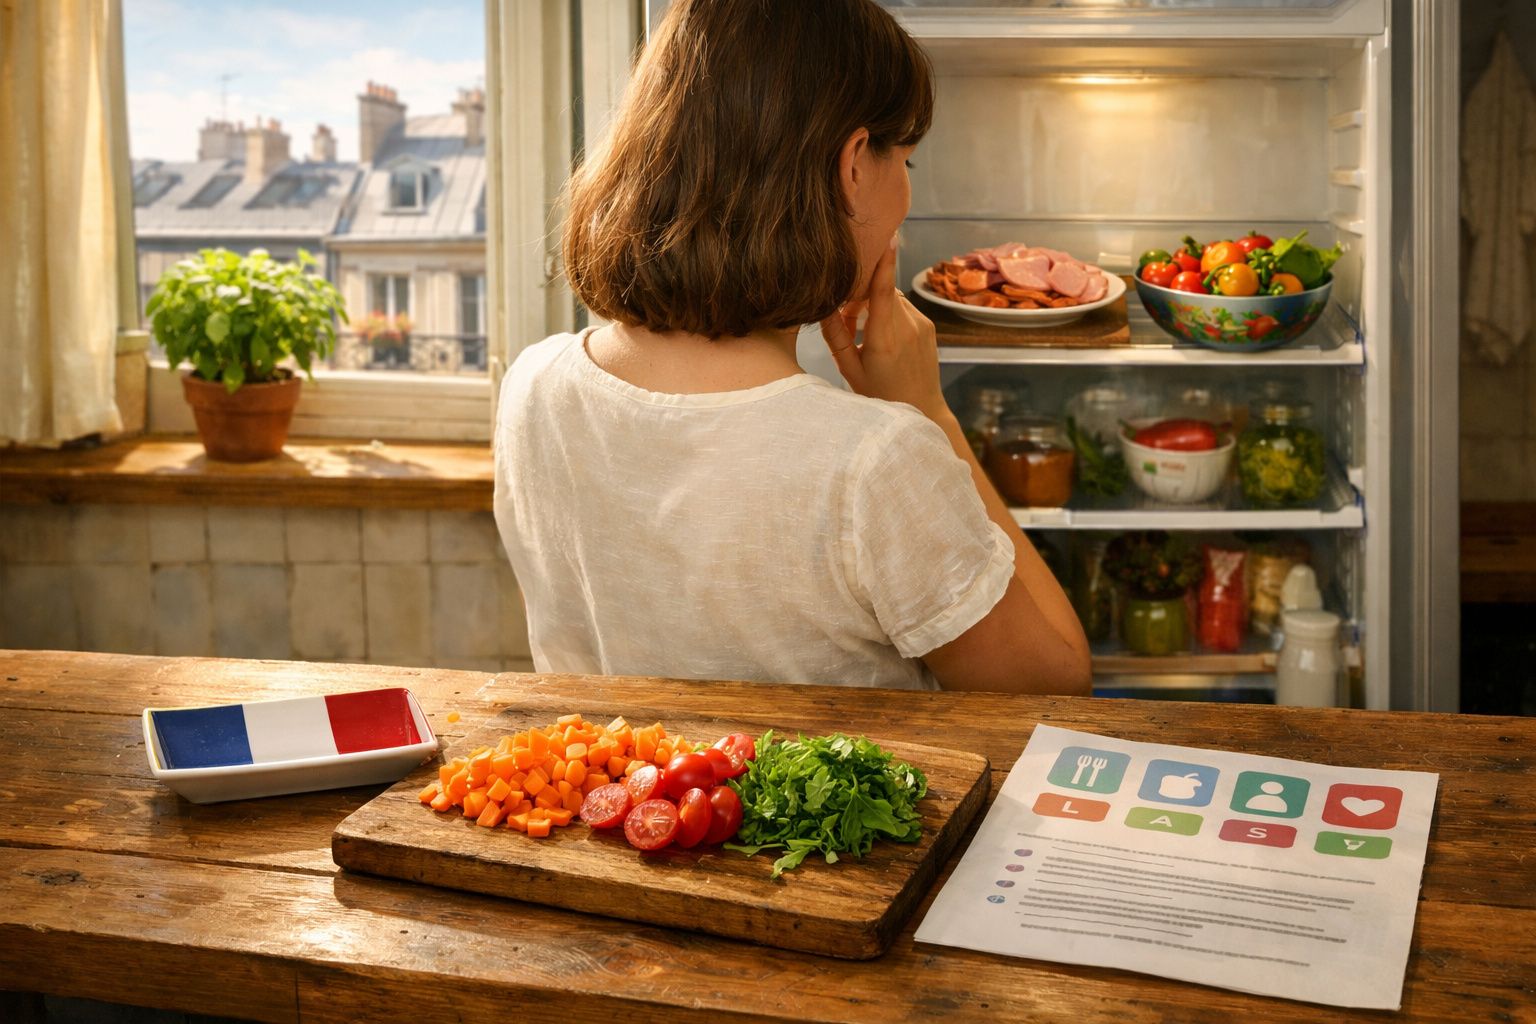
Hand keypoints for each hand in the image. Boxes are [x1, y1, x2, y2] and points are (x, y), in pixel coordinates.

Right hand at [819, 242, 947, 421]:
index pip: (883, 293)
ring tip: (863, 331)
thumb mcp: (850, 371)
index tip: (886, 237)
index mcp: (885, 341)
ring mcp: (922, 325)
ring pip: (892, 297)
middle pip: (882, 290)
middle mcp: (908, 328)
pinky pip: (903, 306)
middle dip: (861, 295)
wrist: (922, 408)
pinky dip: (888, 311)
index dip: (883, 264)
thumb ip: (835, 337)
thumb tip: (821, 307)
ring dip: (874, 304)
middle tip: (847, 320)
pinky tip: (881, 334)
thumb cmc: (881, 395)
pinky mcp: (928, 325)